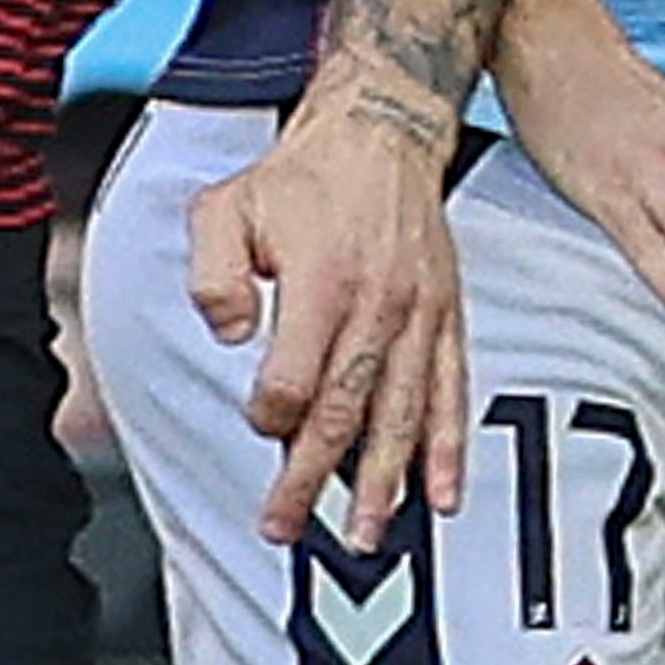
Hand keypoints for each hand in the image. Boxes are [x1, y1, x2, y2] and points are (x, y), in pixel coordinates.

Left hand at [185, 60, 470, 550]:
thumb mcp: (227, 205)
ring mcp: (419, 313)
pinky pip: (452, 391)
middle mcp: (377, 303)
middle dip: (315, 480)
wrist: (383, 128)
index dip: (270, 415)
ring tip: (368, 536)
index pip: (293, 378)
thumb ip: (212, 274)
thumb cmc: (301, 176)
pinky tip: (443, 494)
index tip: (257, 426)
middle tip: (287, 528)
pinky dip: (448, 447)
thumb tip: (231, 334)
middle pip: (345, 411)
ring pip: (401, 413)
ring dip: (384, 482)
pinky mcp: (446, 314)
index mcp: (321, 280)